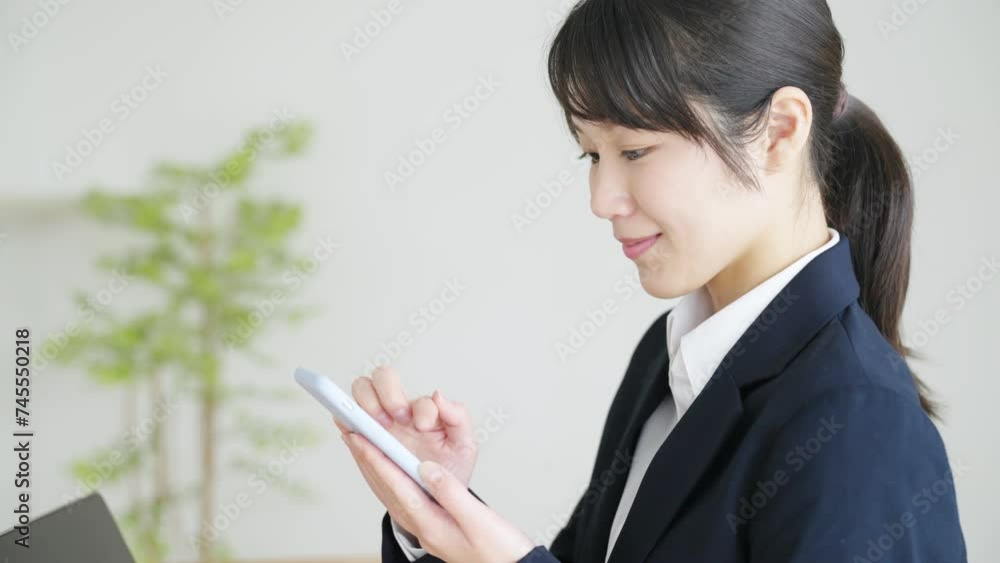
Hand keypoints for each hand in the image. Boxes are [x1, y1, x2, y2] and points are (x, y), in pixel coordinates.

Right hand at [339, 365, 477, 487]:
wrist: (430, 499)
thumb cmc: (448, 468)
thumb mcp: (464, 446)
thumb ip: (458, 417)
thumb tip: (438, 395)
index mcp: (425, 412)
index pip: (418, 397)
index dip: (420, 408)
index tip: (421, 426)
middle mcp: (398, 411)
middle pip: (382, 377)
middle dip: (386, 393)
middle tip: (394, 419)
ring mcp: (377, 422)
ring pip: (360, 390)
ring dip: (364, 402)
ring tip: (375, 425)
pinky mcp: (360, 437)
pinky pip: (344, 420)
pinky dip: (344, 420)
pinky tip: (354, 432)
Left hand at [342, 429, 534, 561]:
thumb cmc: (498, 550)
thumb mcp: (477, 519)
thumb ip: (450, 493)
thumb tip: (426, 469)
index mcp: (431, 525)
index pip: (397, 486)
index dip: (378, 460)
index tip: (361, 439)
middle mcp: (425, 527)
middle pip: (389, 489)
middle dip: (369, 461)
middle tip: (352, 435)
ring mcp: (430, 527)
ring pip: (395, 492)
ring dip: (378, 468)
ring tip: (364, 446)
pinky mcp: (437, 524)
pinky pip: (407, 496)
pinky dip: (395, 478)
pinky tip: (395, 469)